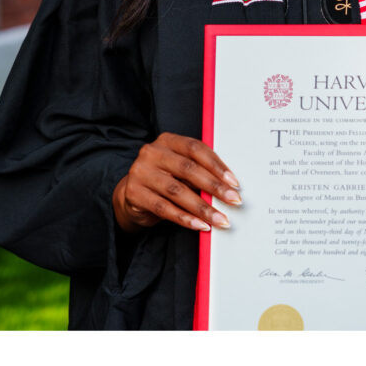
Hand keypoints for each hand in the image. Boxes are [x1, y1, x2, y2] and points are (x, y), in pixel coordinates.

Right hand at [113, 132, 240, 233]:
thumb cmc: (163, 177)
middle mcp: (152, 153)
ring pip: (178, 191)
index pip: (196, 148)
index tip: (234, 182)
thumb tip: (226, 185)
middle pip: (189, 169)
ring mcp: (141, 172)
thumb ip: (198, 169)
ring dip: (202, 208)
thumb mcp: (178, 167)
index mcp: (167, 140)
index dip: (217, 165)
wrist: (131, 194)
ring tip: (219, 219)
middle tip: (233, 200)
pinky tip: (200, 225)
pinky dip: (185, 219)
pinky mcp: (135, 194)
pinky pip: (165, 209)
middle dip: (214, 187)